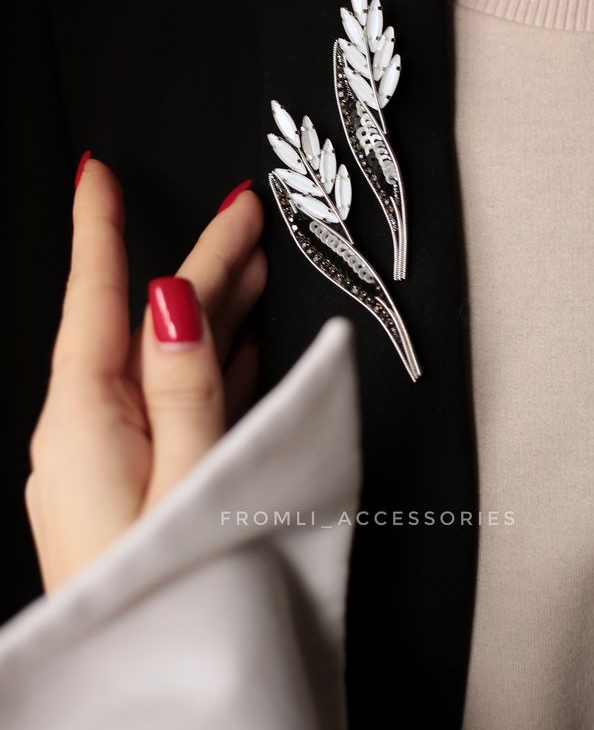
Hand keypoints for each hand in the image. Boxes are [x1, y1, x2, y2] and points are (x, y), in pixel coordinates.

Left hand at [25, 154, 266, 593]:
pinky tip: (241, 343)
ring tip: (257, 261)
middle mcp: (87, 434)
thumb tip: (171, 296)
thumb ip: (183, 386)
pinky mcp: (139, 484)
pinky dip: (213, 365)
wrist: (157, 696)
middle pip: (144, 325)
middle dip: (196, 263)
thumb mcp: (187, 483)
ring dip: (213, 309)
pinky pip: (178, 402)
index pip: (93, 301)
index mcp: (84, 424)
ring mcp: (113, 460)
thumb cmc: (169, 595)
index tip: (95, 171)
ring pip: (167, 361)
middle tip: (245, 210)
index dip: (98, 230)